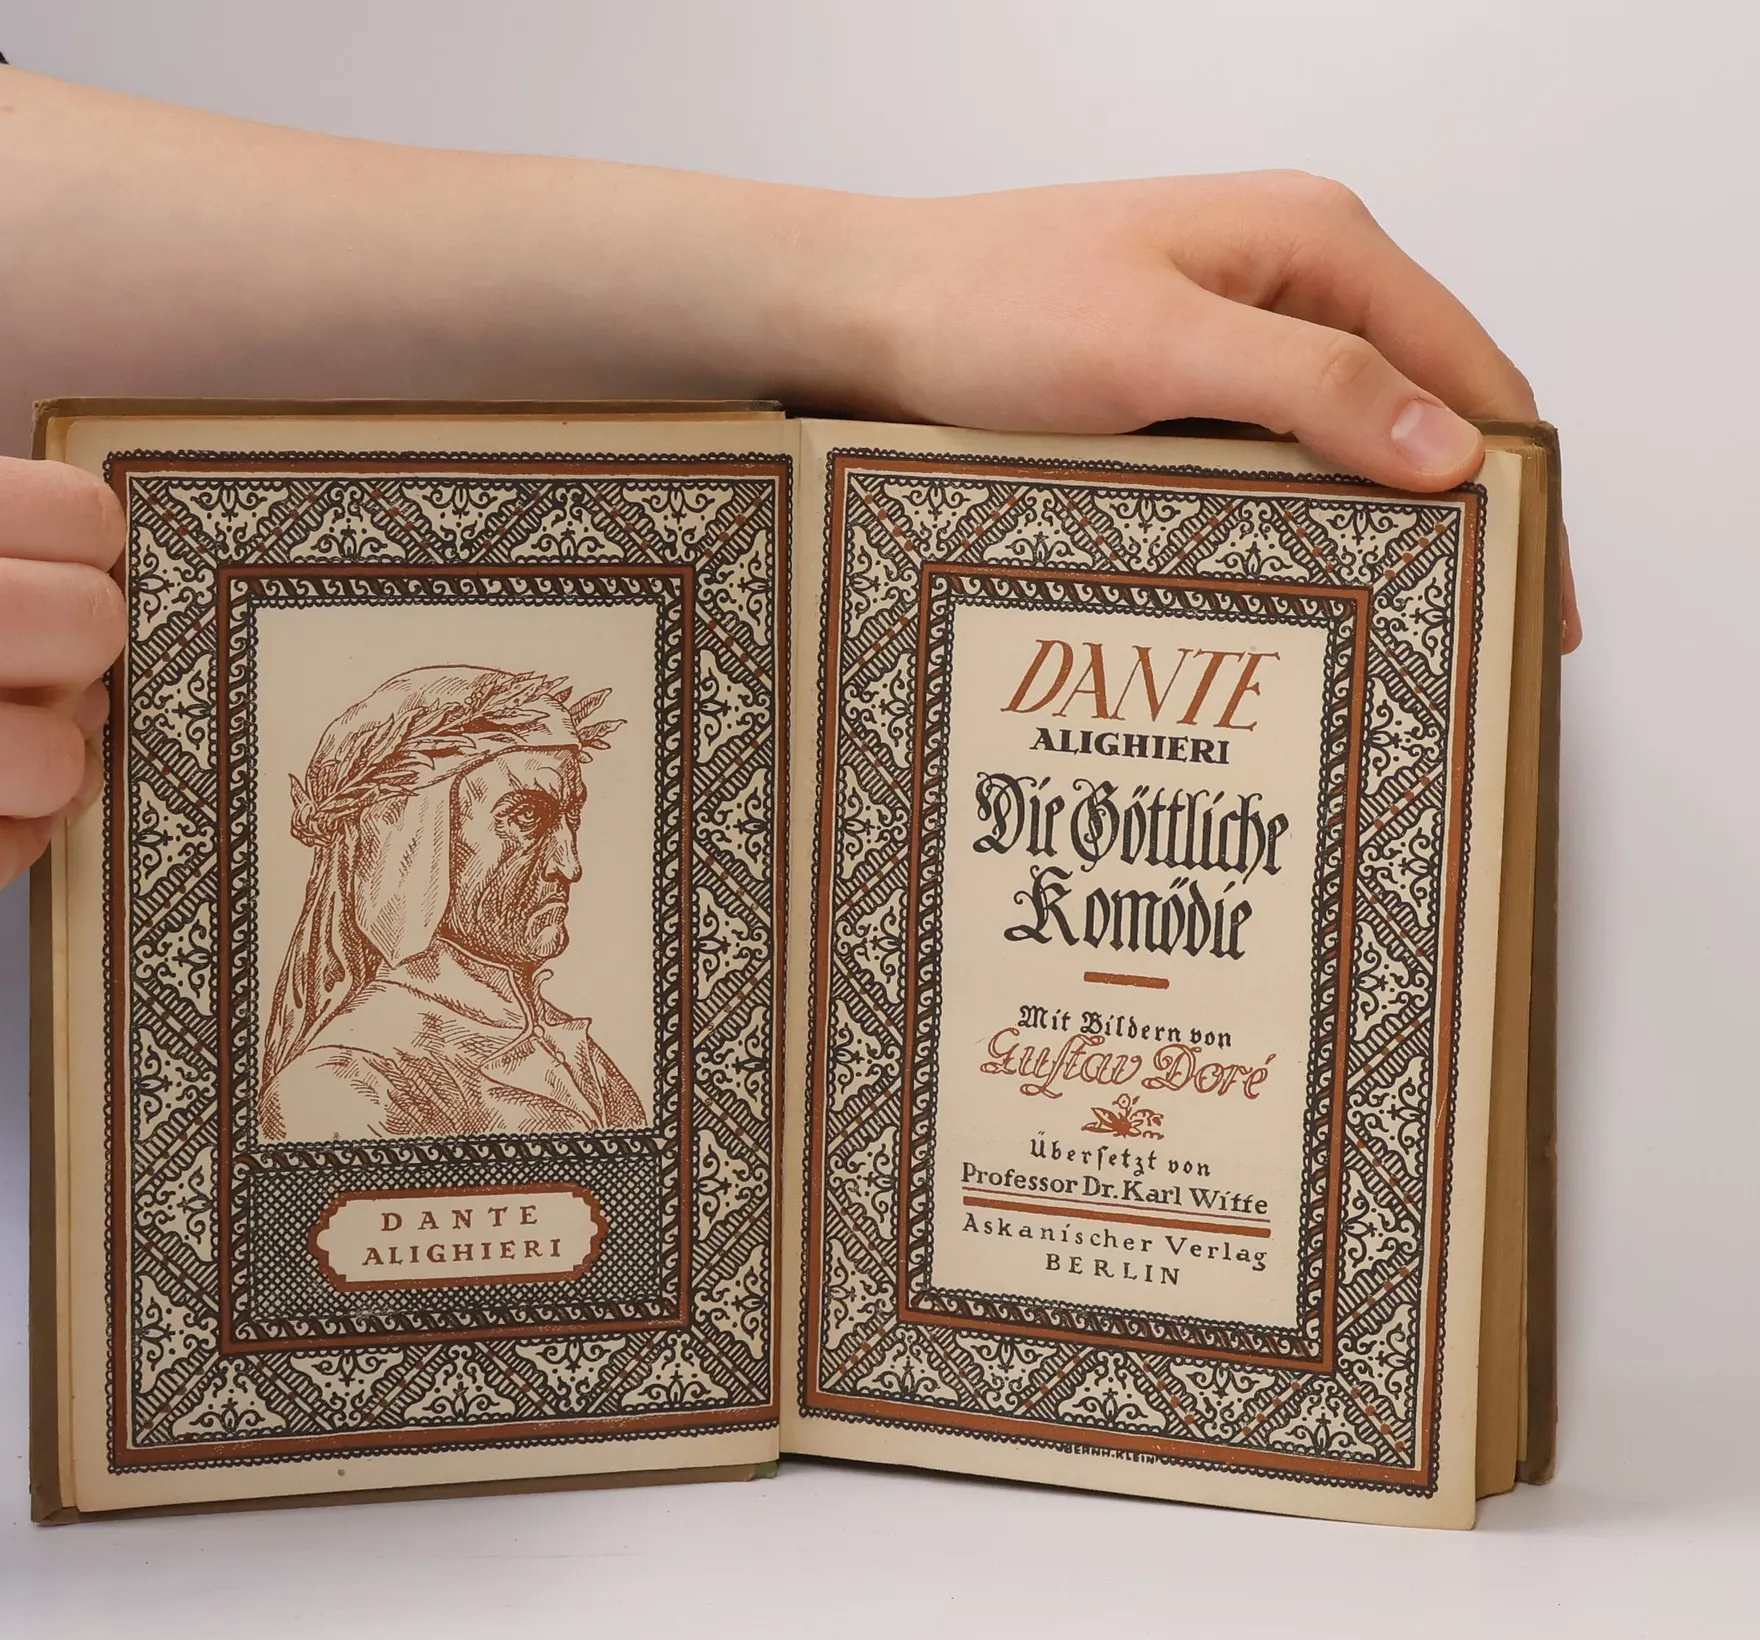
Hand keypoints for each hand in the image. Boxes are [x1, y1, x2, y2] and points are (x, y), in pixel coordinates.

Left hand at [822, 172, 1578, 644]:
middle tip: (1462, 641)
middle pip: (1418, 413)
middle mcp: (1288, 284)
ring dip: (1366, 532)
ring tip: (1386, 640)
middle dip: (1451, 521)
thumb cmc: (986, 309)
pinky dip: (1289, 525)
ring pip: (1340, 450)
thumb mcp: (1158, 348)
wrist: (861, 318)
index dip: (1516, 488)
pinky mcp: (1176, 394)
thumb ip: (1311, 387)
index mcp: (1315, 243)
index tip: (1533, 599)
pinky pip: (1265, 466)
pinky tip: (1290, 594)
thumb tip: (1450, 449)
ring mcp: (1230, 342)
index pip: (1471, 371)